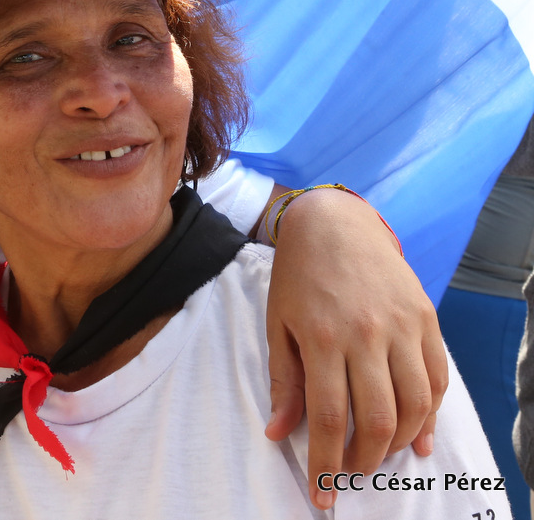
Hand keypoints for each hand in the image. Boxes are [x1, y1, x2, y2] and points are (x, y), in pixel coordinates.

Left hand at [263, 187, 445, 509]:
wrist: (335, 224)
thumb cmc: (298, 276)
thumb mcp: (278, 325)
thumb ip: (284, 381)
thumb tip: (279, 433)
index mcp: (322, 338)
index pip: (327, 417)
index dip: (325, 462)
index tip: (322, 493)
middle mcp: (367, 335)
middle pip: (376, 419)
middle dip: (364, 461)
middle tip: (351, 474)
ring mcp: (402, 327)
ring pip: (415, 406)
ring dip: (399, 443)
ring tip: (379, 455)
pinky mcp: (426, 320)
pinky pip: (437, 380)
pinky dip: (431, 415)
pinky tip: (417, 436)